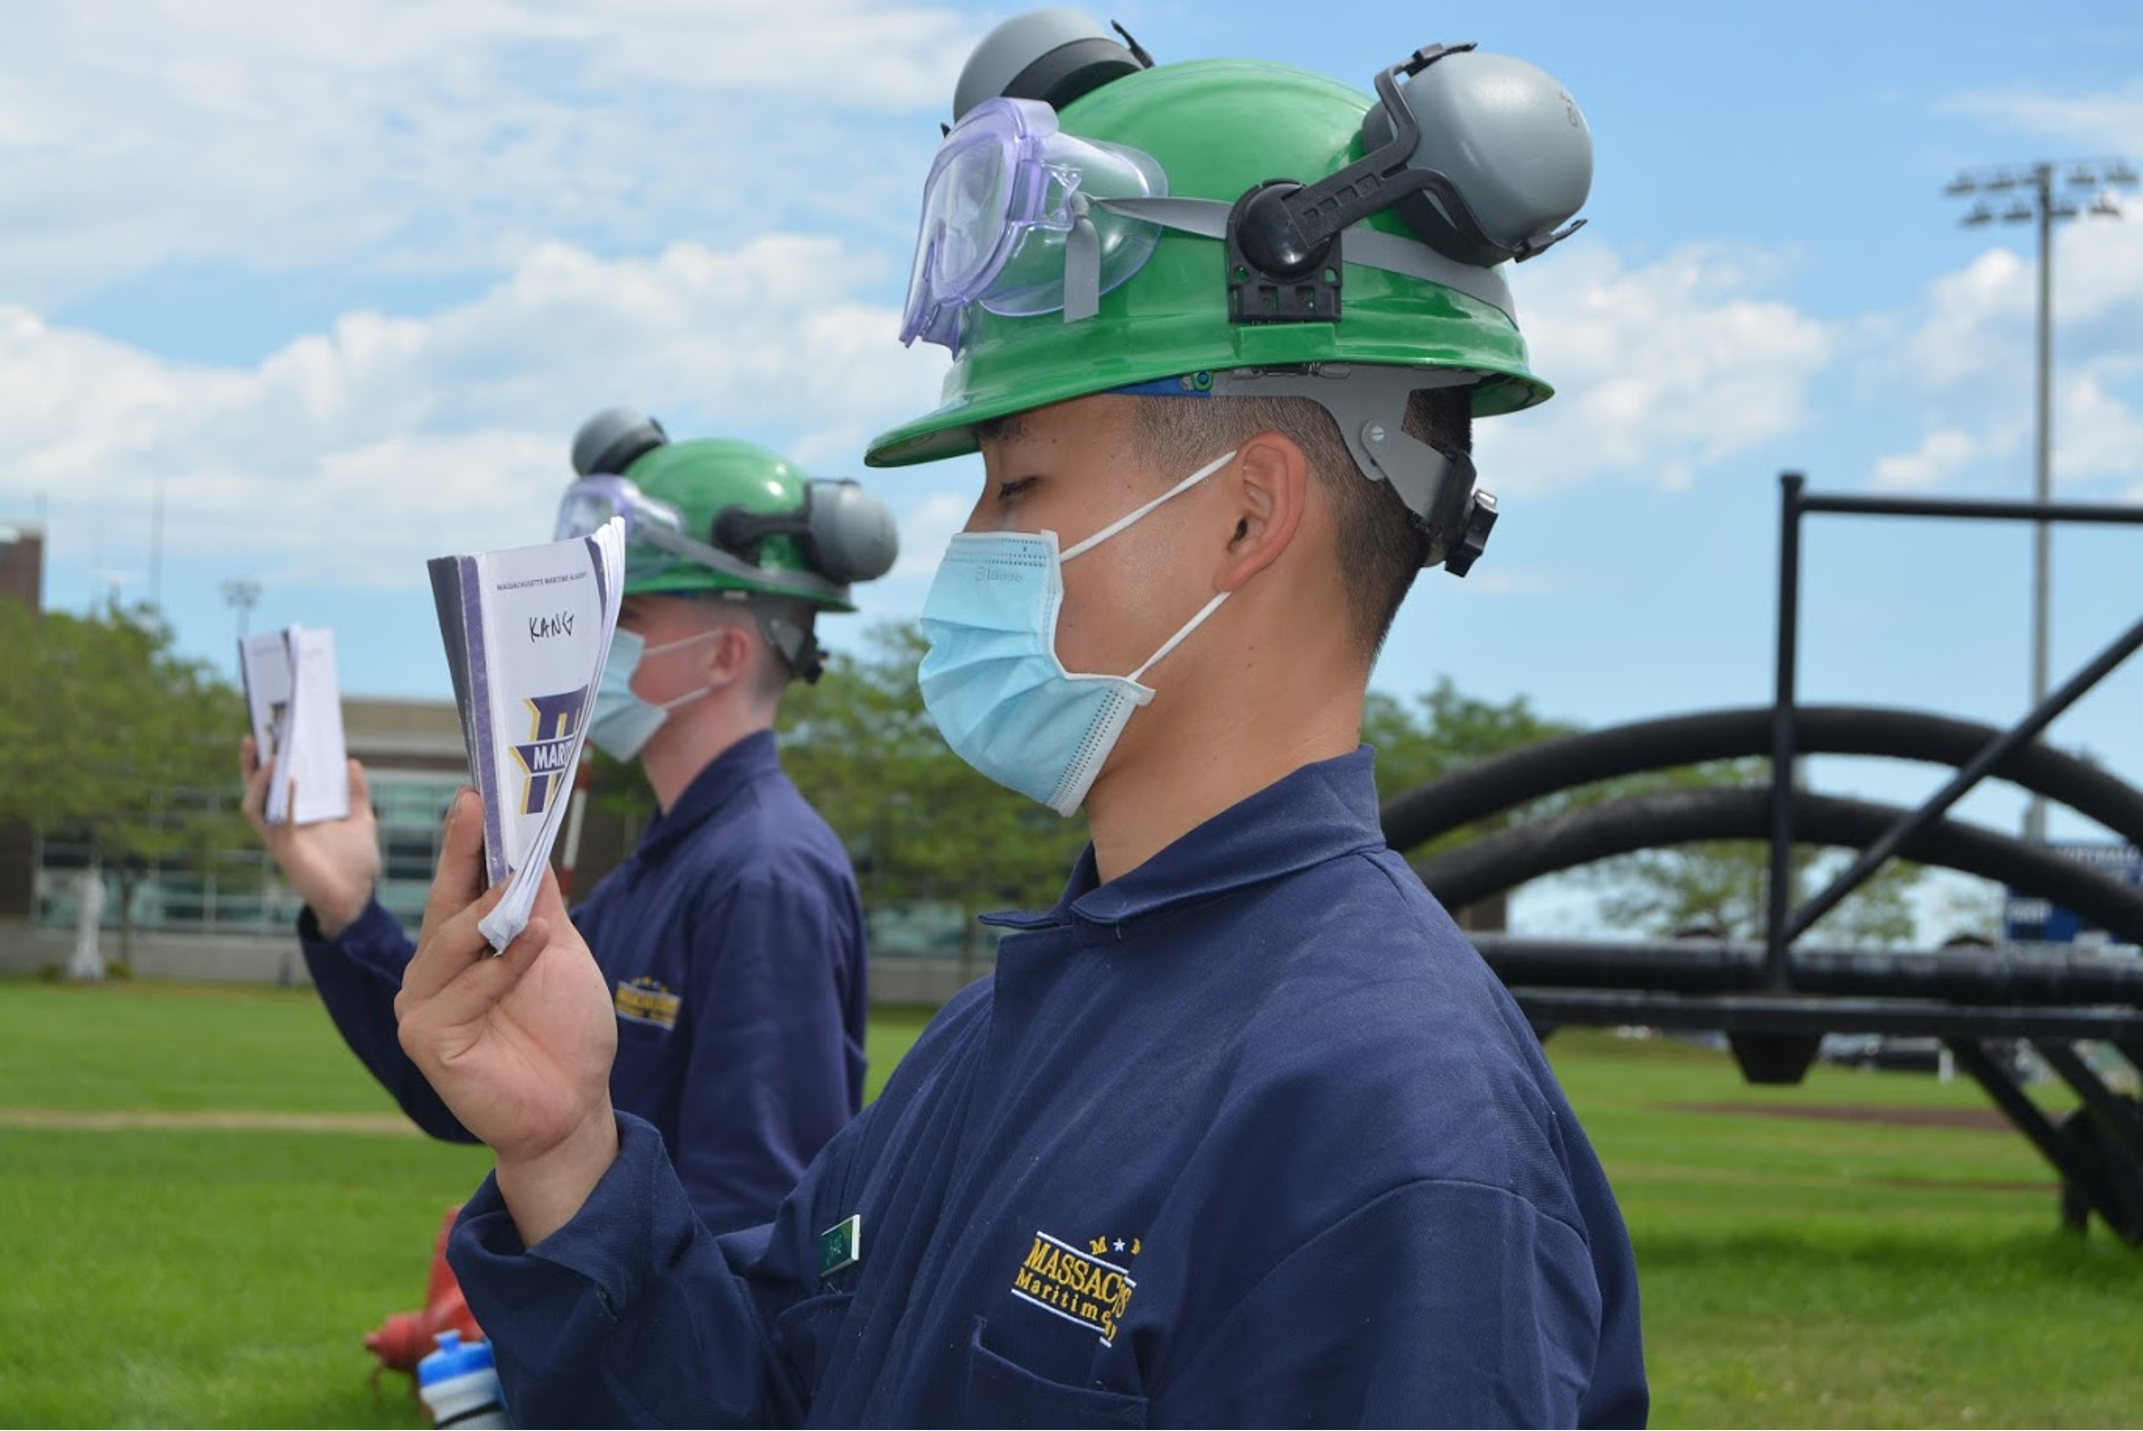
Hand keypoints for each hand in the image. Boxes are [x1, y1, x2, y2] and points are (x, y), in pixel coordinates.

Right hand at [239, 734, 380, 937]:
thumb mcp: (361, 820)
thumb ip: (354, 793)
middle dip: (251, 763)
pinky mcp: (286, 851)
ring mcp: (280, 838)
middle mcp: (282, 824)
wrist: (358, 899)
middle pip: (256, 789)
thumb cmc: (356, 864)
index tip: (270, 732)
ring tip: (271, 755)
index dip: (266, 759)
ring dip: (259, 780)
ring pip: (254, 805)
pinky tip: (291, 781)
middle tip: (255, 734)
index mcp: (296, 815)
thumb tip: (351, 762)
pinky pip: (277, 822)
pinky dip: (283, 800)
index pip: (274, 783)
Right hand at [396, 787, 618, 1245]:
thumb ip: (539, 903)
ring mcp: (423, 1004)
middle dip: (461, 850)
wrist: (574, 1106)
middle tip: (474, 803)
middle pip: (446, 900)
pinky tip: (536, 942)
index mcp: (464, 945)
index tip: (479, 789)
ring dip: (491, 912)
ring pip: (451, 943)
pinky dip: (504, 966)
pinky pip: (465, 991)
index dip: (468, 837)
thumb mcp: (560, 951)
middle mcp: (434, 969)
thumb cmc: (566, 1030)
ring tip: (520, 883)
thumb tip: (528, 844)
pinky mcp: (425, 1040)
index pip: (461, 882)